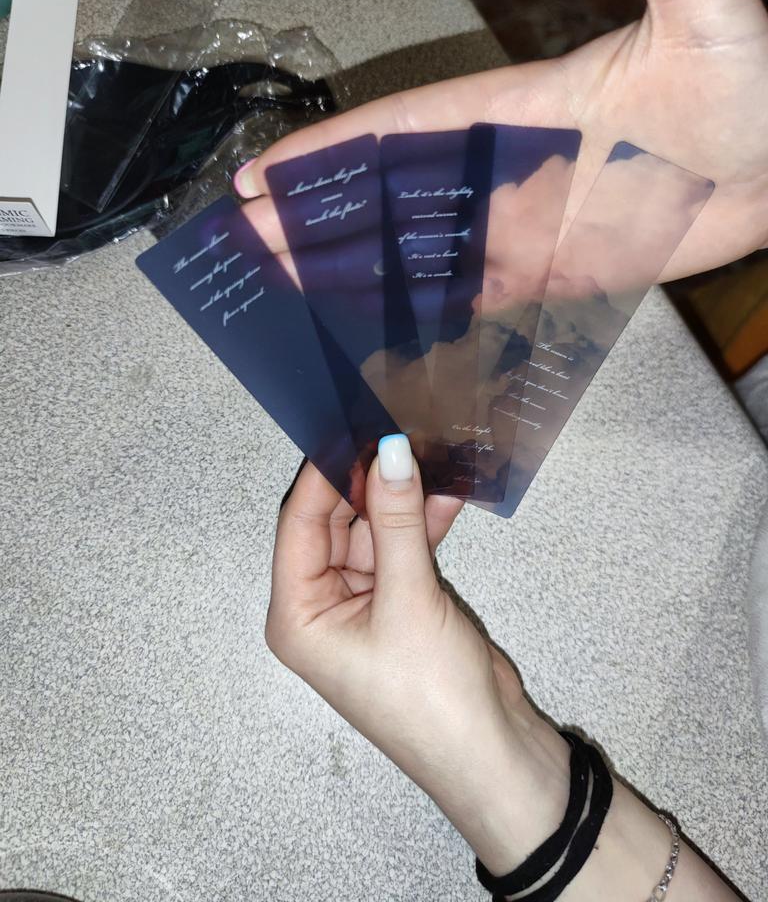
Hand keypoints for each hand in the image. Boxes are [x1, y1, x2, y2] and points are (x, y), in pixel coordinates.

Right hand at [236, 0, 767, 282]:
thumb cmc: (752, 85)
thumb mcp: (704, 4)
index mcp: (515, 108)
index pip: (402, 130)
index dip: (331, 152)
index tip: (267, 173)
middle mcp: (505, 171)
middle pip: (390, 199)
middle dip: (314, 221)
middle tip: (247, 244)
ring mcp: (523, 227)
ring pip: (418, 253)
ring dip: (351, 271)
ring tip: (284, 288)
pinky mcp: (551, 275)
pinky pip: (469, 297)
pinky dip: (417, 311)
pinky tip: (368, 325)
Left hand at [265, 436, 569, 872]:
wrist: (493, 754)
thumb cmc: (430, 692)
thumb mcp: (410, 599)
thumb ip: (399, 520)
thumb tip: (391, 449)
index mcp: (297, 614)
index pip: (300, 524)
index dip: (325, 474)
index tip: (354, 425)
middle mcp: (321, 606)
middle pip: (336, 524)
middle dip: (366, 481)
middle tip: (396, 428)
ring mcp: (363, 605)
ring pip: (374, 533)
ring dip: (399, 499)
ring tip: (427, 448)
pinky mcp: (401, 604)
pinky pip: (403, 551)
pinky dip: (423, 524)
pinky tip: (448, 490)